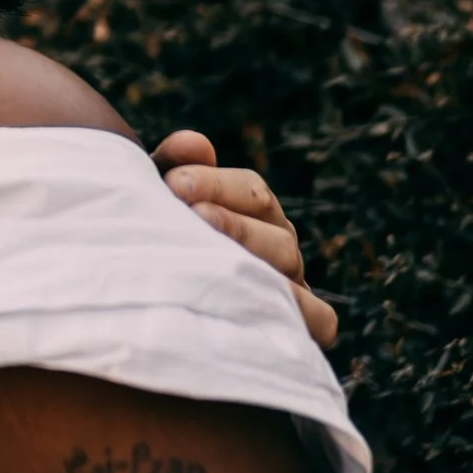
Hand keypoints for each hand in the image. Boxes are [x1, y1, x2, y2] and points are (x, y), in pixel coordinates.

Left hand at [153, 127, 333, 346]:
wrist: (152, 314)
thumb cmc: (160, 249)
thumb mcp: (161, 207)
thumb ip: (173, 169)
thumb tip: (195, 144)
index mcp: (254, 215)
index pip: (250, 191)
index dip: (215, 183)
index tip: (173, 183)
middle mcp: (279, 249)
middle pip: (273, 228)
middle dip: (231, 220)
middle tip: (190, 215)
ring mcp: (291, 288)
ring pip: (289, 265)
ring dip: (253, 257)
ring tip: (209, 255)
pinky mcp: (297, 328)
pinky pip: (320, 317)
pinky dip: (303, 310)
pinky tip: (261, 303)